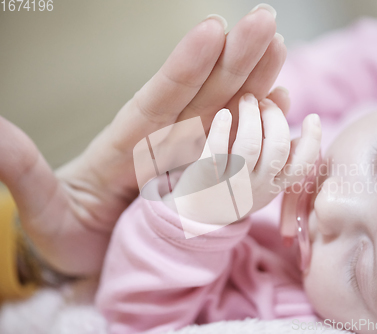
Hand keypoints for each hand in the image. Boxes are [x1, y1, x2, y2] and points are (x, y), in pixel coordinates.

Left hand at [0, 5, 285, 275]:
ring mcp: (191, 154)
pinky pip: (240, 145)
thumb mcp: (43, 210)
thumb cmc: (67, 232)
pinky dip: (261, 123)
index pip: (159, 96)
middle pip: (204, 92)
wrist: (91, 256)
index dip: (186, 65)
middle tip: (266, 21)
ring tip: (279, 49)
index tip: (213, 29)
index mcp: (128, 143)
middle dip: (236, 57)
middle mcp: (165, 140)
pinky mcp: (209, 174)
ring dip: (254, 79)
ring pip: (228, 110)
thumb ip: (25, 174)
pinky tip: (279, 102)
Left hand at [167, 93, 320, 222]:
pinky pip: (216, 150)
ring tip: (246, 99)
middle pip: (278, 147)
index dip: (313, 140)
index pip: (303, 164)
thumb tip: (283, 92)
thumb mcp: (259, 164)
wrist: (197, 213)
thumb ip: (272, 128)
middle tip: (263, 102)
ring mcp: (233, 184)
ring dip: (250, 116)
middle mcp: (259, 186)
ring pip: (250, 145)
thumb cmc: (233, 179)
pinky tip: (224, 114)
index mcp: (276, 183)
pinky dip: (223, 127)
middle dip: (274, 116)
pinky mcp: (207, 179)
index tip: (312, 117)